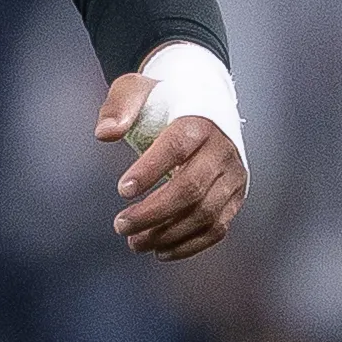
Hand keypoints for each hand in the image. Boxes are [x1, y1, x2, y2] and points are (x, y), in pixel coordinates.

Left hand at [93, 74, 245, 261]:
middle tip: (120, 226)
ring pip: (206, 213)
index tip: (122, 190)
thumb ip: (119, 107)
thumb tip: (104, 134)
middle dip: (153, 212)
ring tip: (134, 242)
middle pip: (191, 187)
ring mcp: (233, 175)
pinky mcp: (236, 196)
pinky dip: (190, 244)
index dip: (150, 170)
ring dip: (168, 234)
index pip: (176, 147)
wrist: (203, 104)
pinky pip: (218, 227)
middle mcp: (222, 149)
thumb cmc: (162, 99)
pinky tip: (160, 251)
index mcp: (198, 120)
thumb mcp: (137, 89)